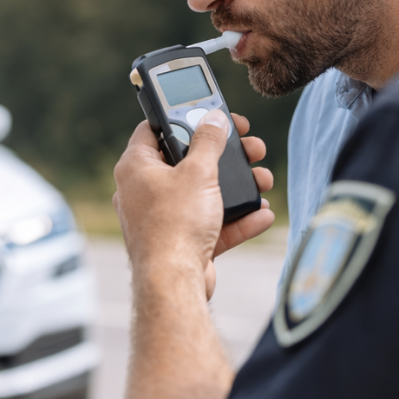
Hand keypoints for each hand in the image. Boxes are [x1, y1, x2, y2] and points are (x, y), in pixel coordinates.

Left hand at [113, 112, 273, 299]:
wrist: (174, 284)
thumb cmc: (174, 224)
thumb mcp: (198, 172)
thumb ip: (209, 141)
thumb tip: (214, 118)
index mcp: (135, 167)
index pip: (154, 129)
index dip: (184, 117)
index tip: (211, 114)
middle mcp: (143, 191)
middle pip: (186, 161)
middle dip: (223, 155)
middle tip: (249, 147)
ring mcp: (161, 219)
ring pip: (202, 194)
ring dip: (236, 187)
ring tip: (263, 179)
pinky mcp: (179, 243)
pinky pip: (210, 224)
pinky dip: (235, 218)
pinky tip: (262, 213)